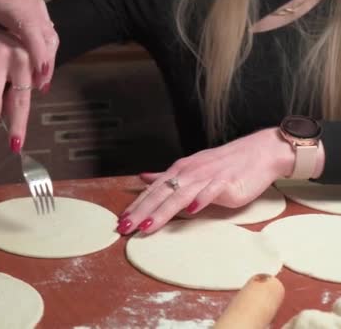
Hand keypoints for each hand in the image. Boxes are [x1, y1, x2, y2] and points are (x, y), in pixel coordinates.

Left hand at [0, 0, 57, 90]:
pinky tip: (39, 69)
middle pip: (46, 35)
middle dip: (46, 62)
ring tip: (40, 83)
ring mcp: (37, 6)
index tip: (38, 74)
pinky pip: (48, 33)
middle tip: (39, 87)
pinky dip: (46, 52)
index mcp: (6, 4)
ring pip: (51, 35)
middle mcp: (28, 4)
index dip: (36, 51)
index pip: (29, 27)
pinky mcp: (39, 9)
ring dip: (48, 59)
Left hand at [117, 128, 298, 234]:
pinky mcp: (227, 182)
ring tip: (148, 225)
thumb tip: (143, 178)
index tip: (121, 222)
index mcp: (179, 171)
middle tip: (125, 227)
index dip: (136, 206)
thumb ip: (167, 177)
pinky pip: (211, 191)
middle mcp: (189, 172)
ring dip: (162, 211)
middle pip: (160, 194)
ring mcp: (207, 177)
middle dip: (140, 212)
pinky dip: (200, 199)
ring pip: (180, 195)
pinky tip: (190, 210)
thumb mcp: (191, 168)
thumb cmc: (223, 164)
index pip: (152, 191)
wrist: (258, 153)